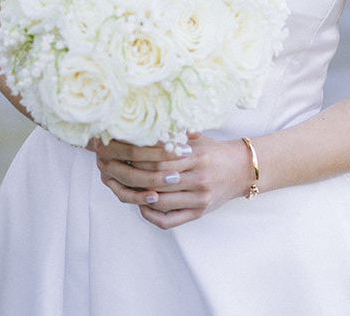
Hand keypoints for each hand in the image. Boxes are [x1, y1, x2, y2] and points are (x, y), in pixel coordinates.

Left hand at [92, 134, 250, 229]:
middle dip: (129, 174)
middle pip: (155, 179)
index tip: (116, 151)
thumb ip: (171, 137)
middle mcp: (198, 179)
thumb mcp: (194, 140)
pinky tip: (140, 205)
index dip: (134, 156)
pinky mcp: (198, 214)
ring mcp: (199, 199)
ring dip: (136, 194)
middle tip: (109, 168)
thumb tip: (138, 129)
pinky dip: (151, 215)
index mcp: (196, 157)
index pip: (157, 159)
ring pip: (159, 201)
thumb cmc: (212, 151)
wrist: (241, 170)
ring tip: (118, 185)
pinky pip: (169, 220)